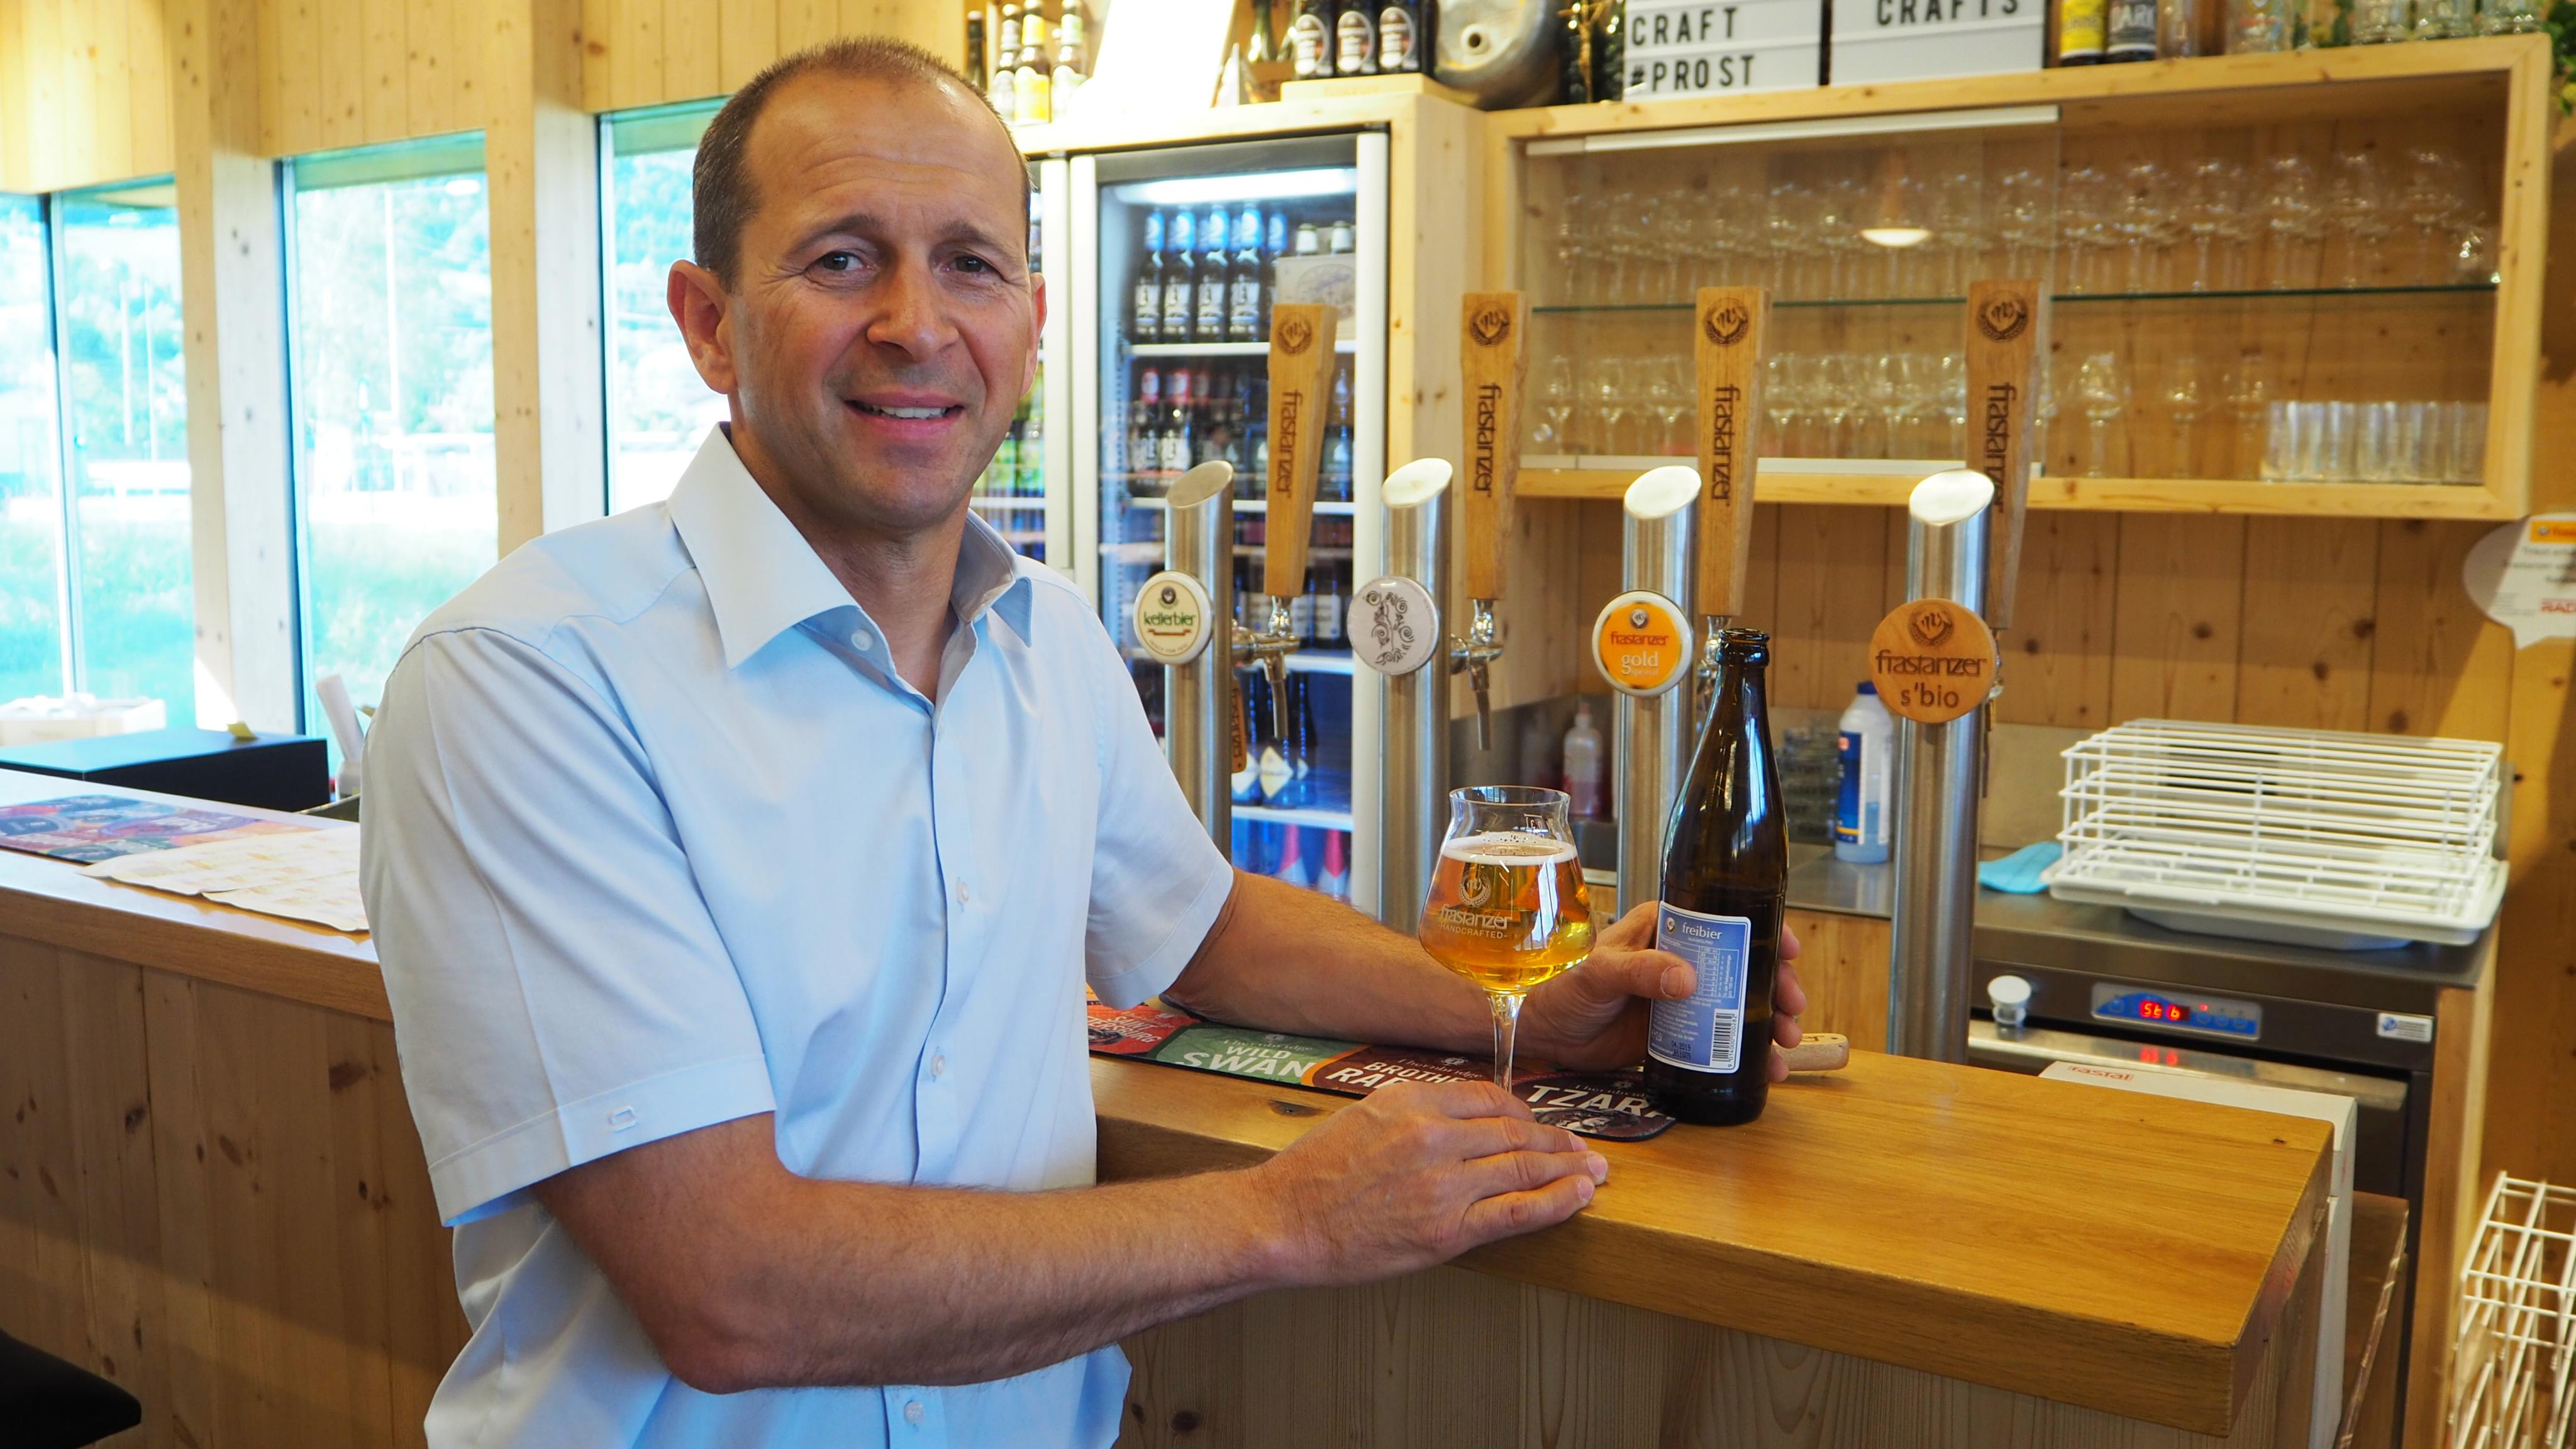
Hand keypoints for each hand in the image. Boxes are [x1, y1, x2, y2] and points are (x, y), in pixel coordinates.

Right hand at [1249, 1079, 1607, 1287]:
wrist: (1282, 1220)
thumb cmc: (1314, 1173)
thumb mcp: (1364, 1115)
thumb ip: (1416, 1110)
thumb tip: (1463, 1116)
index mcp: (1413, 1101)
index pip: (1490, 1098)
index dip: (1524, 1113)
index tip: (1539, 1124)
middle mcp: (1434, 1136)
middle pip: (1515, 1132)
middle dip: (1556, 1141)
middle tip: (1584, 1147)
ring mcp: (1444, 1184)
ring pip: (1523, 1169)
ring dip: (1566, 1168)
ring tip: (1593, 1170)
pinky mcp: (1447, 1231)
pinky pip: (1516, 1212)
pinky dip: (1556, 1202)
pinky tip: (1579, 1195)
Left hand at [1518, 903, 1806, 1074]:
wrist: (1544, 1032)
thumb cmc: (1565, 987)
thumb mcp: (1602, 972)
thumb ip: (1640, 971)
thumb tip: (1688, 979)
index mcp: (1666, 928)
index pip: (1725, 921)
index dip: (1764, 932)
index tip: (1790, 951)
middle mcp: (1682, 958)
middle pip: (1745, 966)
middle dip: (1776, 987)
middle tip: (1791, 1011)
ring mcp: (1684, 997)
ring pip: (1740, 1003)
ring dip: (1769, 1022)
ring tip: (1786, 1047)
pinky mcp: (1680, 1032)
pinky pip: (1722, 1038)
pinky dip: (1748, 1053)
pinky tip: (1768, 1070)